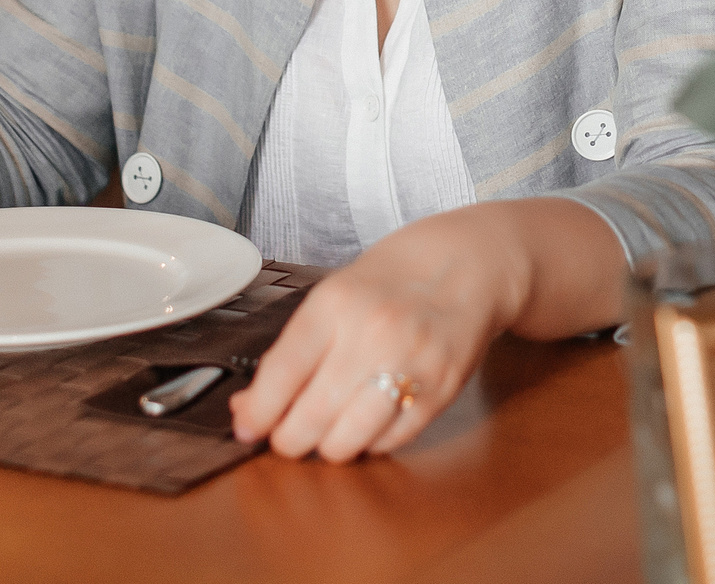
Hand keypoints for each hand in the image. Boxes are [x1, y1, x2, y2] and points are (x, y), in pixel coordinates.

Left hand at [229, 208, 525, 462]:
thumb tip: (249, 407)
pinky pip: (389, 443)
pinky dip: (370, 442)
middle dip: (287, 440)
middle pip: (310, 417)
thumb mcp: (333, 296)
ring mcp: (410, 365)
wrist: (468, 266)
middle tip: (285, 437)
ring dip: (328, 448)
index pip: (281, 374)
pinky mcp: (440, 392)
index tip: (246, 428)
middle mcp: (372, 335)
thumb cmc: (390, 282)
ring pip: (348, 441)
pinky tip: (366, 422)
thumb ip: (292, 350)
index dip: (257, 413)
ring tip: (326, 433)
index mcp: (335, 304)